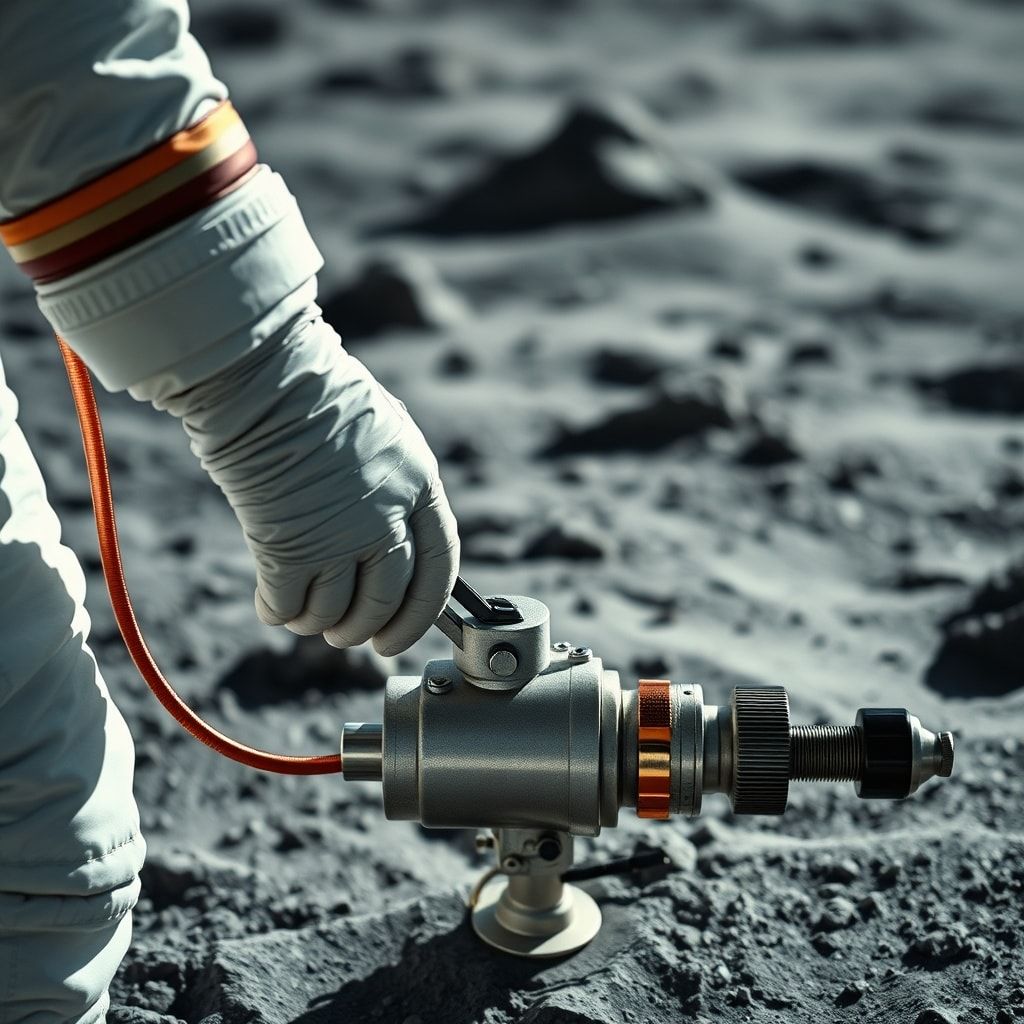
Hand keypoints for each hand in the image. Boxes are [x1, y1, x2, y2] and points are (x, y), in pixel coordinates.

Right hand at [158, 310, 458, 655]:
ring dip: (318, 623)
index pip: (440, 567)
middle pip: (389, 600)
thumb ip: (394, 487)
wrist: (261, 376)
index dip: (422, 612)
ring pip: (337, 613)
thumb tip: (393, 543)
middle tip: (345, 636)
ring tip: (304, 615)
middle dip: (365, 630)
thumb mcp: (382, 431)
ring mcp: (341, 535)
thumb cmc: (315, 394)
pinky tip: (271, 604)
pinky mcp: (290, 547)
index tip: (398, 634)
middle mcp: (388, 516)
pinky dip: (278, 613)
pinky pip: (290, 605)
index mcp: (419, 484)